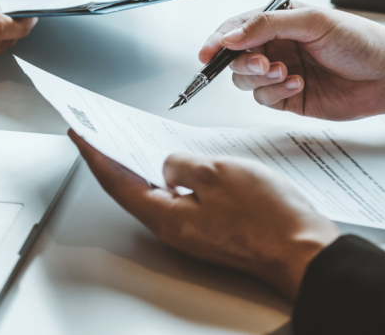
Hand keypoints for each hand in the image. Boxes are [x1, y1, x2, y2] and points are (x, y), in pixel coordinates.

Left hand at [70, 130, 338, 298]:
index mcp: (166, 215)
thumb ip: (182, 164)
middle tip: (97, 133)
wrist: (306, 250)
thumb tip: (169, 164)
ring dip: (138, 164)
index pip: (116, 181)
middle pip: (130, 187)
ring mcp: (192, 229)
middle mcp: (173, 226)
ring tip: (128, 139)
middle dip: (111, 157)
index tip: (78, 134)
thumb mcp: (217, 174)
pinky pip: (178, 196)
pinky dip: (167, 174)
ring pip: (154, 192)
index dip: (94, 154)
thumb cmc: (267, 217)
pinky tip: (172, 159)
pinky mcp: (211, 226)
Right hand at [199, 3, 384, 119]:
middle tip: (261, 64)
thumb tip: (232, 36)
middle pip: (235, 58)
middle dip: (242, 63)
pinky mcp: (287, 97)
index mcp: (276, 21)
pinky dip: (276, 92)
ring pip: (245, 81)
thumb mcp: (311, 21)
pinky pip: (264, 99)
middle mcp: (273, 47)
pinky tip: (298, 84)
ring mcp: (279, 72)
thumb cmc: (358, 40)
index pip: (235, 29)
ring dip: (260, 79)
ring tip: (285, 73)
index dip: (217, 40)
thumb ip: (266, 25)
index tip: (208, 53)